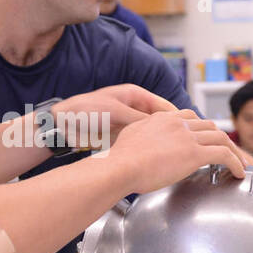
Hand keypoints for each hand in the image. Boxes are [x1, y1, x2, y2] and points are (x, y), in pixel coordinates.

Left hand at [52, 85, 176, 151]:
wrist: (62, 126)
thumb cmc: (84, 111)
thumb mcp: (115, 111)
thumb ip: (138, 119)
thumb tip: (160, 126)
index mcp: (134, 95)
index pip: (163, 106)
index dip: (178, 118)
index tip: (189, 130)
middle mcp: (133, 108)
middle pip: (160, 121)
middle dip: (171, 131)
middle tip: (184, 144)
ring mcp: (127, 123)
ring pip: (151, 133)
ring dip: (159, 142)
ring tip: (173, 152)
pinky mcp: (120, 137)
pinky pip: (139, 142)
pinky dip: (146, 149)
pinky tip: (154, 157)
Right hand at [108, 110, 245, 192]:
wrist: (120, 166)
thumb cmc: (120, 159)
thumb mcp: (130, 136)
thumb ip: (142, 134)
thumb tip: (143, 142)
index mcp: (163, 119)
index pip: (190, 117)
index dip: (202, 128)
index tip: (207, 137)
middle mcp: (178, 124)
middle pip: (209, 126)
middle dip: (222, 138)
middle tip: (229, 151)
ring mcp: (187, 137)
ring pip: (221, 138)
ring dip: (234, 151)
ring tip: (241, 163)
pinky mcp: (194, 153)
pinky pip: (223, 155)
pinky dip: (235, 162)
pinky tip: (239, 172)